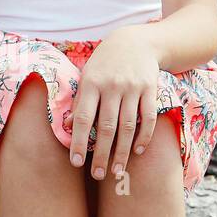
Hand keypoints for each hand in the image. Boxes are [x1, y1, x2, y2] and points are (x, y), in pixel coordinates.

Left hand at [68, 28, 160, 184]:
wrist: (136, 41)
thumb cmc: (105, 64)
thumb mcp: (87, 76)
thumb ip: (80, 101)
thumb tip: (66, 127)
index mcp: (91, 83)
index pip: (82, 118)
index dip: (78, 141)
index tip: (75, 162)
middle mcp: (112, 86)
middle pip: (106, 127)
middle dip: (101, 154)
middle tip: (97, 175)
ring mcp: (133, 88)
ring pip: (128, 126)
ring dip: (122, 151)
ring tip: (116, 170)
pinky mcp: (150, 90)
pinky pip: (148, 117)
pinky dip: (144, 136)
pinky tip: (138, 150)